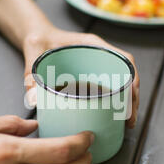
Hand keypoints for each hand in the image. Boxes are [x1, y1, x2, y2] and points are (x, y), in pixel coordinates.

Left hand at [23, 28, 139, 127]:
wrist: (35, 39)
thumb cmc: (38, 39)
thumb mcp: (34, 51)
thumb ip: (31, 71)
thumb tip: (33, 99)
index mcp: (93, 45)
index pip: (123, 59)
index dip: (132, 79)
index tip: (132, 98)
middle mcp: (99, 56)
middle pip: (126, 76)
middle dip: (132, 98)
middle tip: (130, 120)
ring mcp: (97, 67)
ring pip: (119, 85)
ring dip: (126, 103)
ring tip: (125, 124)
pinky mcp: (90, 78)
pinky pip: (106, 90)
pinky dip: (112, 104)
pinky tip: (111, 118)